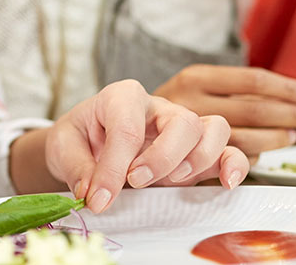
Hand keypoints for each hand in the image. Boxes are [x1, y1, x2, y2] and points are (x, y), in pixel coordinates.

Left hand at [44, 80, 249, 213]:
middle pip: (182, 121)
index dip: (115, 166)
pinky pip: (228, 150)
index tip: (100, 197)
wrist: (85, 143)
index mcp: (122, 97)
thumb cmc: (79, 138)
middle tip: (136, 182)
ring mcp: (181, 129)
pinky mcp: (195, 151)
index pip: (127, 126)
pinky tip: (226, 183)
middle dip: (162, 158)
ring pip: (213, 129)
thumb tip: (94, 193)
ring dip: (197, 160)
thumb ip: (77, 169)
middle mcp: (158, 108)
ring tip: (171, 183)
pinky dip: (233, 164)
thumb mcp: (63, 147)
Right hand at [154, 65, 295, 157]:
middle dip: (295, 115)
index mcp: (196, 78)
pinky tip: (259, 153)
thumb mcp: (192, 90)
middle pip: (257, 110)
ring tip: (292, 135)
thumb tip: (295, 97)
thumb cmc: (163, 111)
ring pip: (248, 140)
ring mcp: (189, 135)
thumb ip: (232, 93)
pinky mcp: (184, 163)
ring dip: (277, 139)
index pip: (252, 80)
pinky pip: (232, 161)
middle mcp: (192, 103)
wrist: (112, 132)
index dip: (286, 88)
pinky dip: (251, 159)